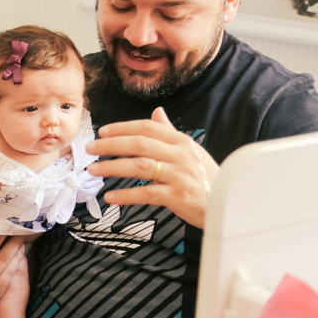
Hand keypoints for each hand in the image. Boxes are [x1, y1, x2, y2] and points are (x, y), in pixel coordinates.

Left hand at [85, 107, 217, 227]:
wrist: (228, 204)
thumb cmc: (206, 179)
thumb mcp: (191, 151)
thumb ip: (170, 132)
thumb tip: (156, 112)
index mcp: (181, 141)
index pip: (147, 127)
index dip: (122, 127)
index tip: (102, 132)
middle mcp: (180, 155)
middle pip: (139, 144)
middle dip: (110, 145)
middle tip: (90, 149)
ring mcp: (179, 175)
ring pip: (139, 166)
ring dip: (112, 167)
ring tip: (93, 171)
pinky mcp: (178, 196)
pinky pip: (147, 193)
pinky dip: (126, 195)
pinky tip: (111, 197)